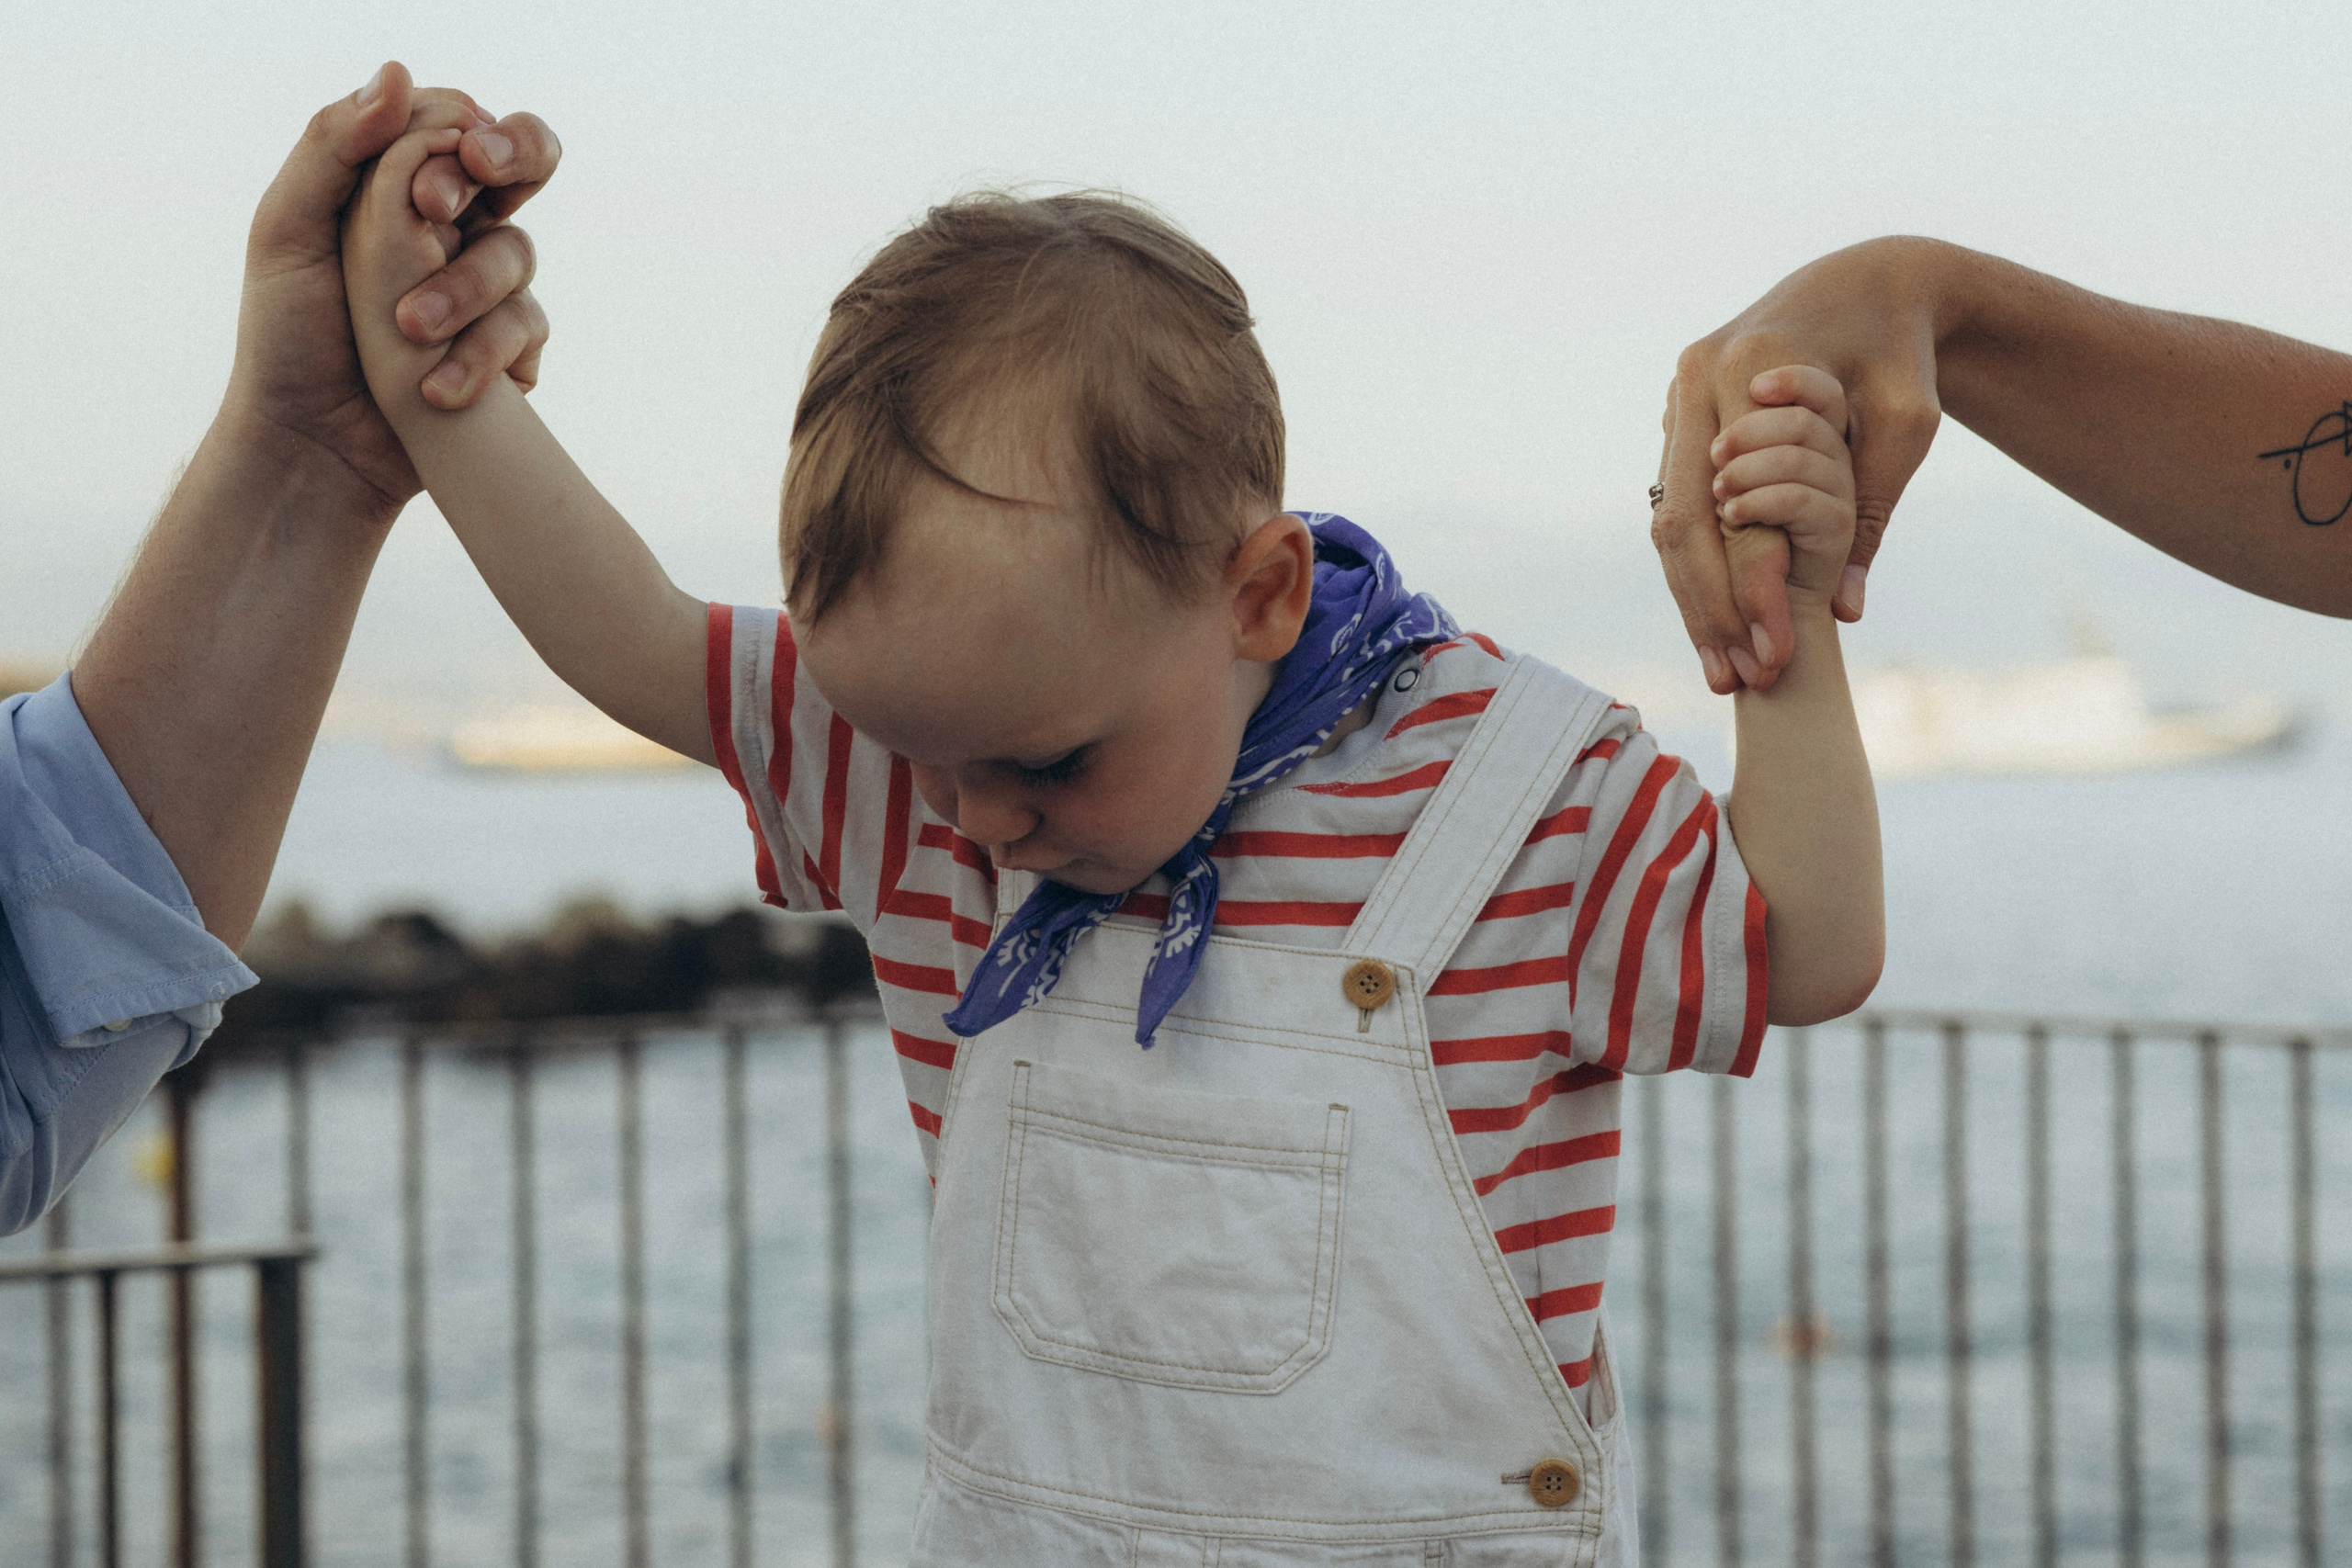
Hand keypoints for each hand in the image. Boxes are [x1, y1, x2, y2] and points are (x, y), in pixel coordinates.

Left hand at [225, 62, 561, 514]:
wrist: (314, 447)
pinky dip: (483, 356)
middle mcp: (448, 228)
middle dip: (518, 154)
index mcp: (392, 186)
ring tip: (408, 333)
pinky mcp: (509, 349)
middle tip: (481, 176)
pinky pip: (528, 328)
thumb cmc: (287, 338)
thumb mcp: (286, 228)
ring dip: (463, 292)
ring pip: (518, 252)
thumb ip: (334, 145)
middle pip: (522, 159)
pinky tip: (439, 388)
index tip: (426, 185)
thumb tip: (400, 74)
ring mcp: (484, 288)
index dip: (459, 134)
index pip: (452, 121)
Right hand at [1652, 237, 1949, 691]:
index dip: (1746, 589)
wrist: (1873, 282)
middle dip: (1707, 610)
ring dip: (1691, 599)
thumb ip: (1871, 511)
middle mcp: (1696, 378)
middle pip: (1681, 520)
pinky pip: (1675, 503)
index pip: (1732, 504)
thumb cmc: (1901, 352)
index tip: (1773, 657)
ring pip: (1668, 518)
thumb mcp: (1908, 426)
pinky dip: (1692, 568)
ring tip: (1719, 667)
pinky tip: (1712, 625)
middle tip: (1733, 681)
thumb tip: (1844, 608)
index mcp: (1752, 367)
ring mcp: (1679, 395)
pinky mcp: (1681, 414)